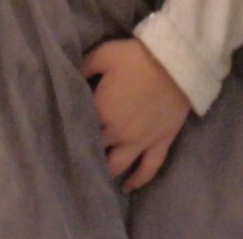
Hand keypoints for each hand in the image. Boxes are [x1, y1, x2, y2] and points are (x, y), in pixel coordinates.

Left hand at [81, 38, 190, 191]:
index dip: (72, 129)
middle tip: (78, 151)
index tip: (64, 130)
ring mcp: (140, 142)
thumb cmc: (137, 57)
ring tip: (98, 171)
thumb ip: (82, 68)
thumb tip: (68, 79)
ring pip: (117, 166)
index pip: (80, 128)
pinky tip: (127, 187)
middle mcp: (118, 134)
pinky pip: (148, 169)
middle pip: (95, 150)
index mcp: (100, 112)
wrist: (177, 62)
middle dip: (86, 150)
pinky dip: (137, 180)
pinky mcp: (160, 143)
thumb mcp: (103, 54)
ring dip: (106, 170)